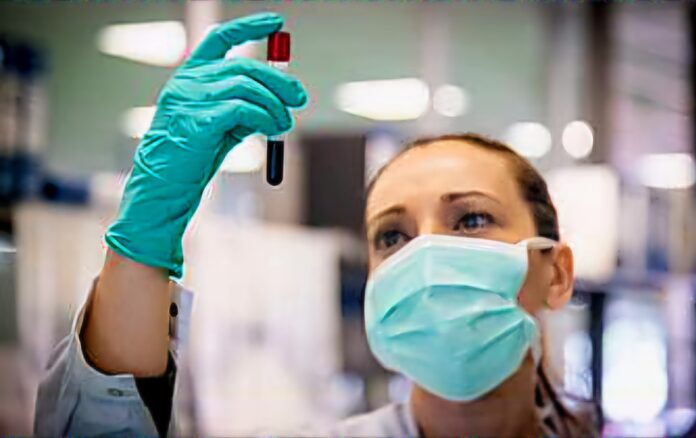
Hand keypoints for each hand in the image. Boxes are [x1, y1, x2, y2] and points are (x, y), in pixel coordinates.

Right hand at [105, 12, 306, 277]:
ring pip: (246, 87)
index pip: (220, 38)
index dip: (249, 27)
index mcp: (190, 75)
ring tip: (284, 126)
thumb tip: (285, 95)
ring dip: (274, 106)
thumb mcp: (223, 124)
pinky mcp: (197, 121)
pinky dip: (264, 118)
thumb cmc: (194, 157)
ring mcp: (189, 99)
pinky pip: (243, 109)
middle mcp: (187, 81)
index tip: (276, 23)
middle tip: (300, 99)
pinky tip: (270, 131)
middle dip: (279, 81)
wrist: (165, 187)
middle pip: (243, 66)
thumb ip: (246, 105)